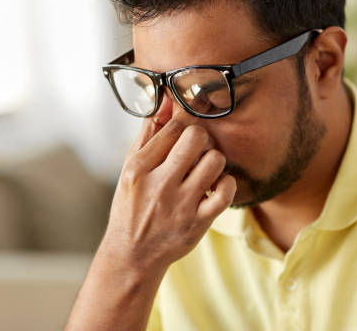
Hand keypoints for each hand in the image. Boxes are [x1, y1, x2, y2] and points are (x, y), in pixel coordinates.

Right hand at [101, 118, 236, 268]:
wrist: (133, 254)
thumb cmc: (132, 206)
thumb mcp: (130, 168)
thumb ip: (148, 135)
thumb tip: (164, 102)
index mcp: (139, 168)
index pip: (173, 127)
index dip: (183, 124)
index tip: (183, 134)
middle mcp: (160, 184)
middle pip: (196, 137)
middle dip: (200, 138)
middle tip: (196, 150)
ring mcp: (181, 204)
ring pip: (214, 160)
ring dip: (213, 161)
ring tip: (204, 169)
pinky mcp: (199, 221)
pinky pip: (226, 192)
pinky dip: (226, 184)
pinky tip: (215, 186)